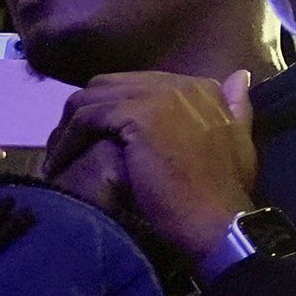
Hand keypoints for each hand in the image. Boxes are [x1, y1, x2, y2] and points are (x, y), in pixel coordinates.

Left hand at [40, 70, 259, 268]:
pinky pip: (86, 118)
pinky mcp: (134, 115)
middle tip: (68, 147)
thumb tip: (238, 77)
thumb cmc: (225, 191)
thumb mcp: (238, 144)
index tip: (96, 138)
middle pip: (109, 86)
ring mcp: (156, 96)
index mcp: (203, 88)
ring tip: (57, 157)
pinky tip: (59, 165)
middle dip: (84, 113)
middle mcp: (179, 83)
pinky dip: (68, 140)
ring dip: (69, 127)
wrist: (218, 219)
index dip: (112, 109)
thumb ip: (236, 108)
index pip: (139, 85)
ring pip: (91, 98)